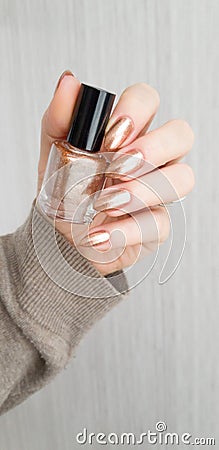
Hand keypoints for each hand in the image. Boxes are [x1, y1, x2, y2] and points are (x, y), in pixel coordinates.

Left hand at [38, 71, 194, 275]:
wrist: (60, 234)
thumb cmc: (65, 189)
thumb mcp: (54, 152)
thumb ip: (59, 118)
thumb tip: (69, 80)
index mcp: (129, 133)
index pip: (148, 100)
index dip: (135, 111)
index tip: (107, 137)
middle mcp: (152, 158)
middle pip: (182, 134)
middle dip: (153, 147)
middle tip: (118, 166)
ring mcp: (159, 191)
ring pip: (183, 178)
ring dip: (142, 190)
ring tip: (103, 203)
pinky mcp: (157, 224)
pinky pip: (159, 223)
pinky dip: (125, 230)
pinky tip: (98, 235)